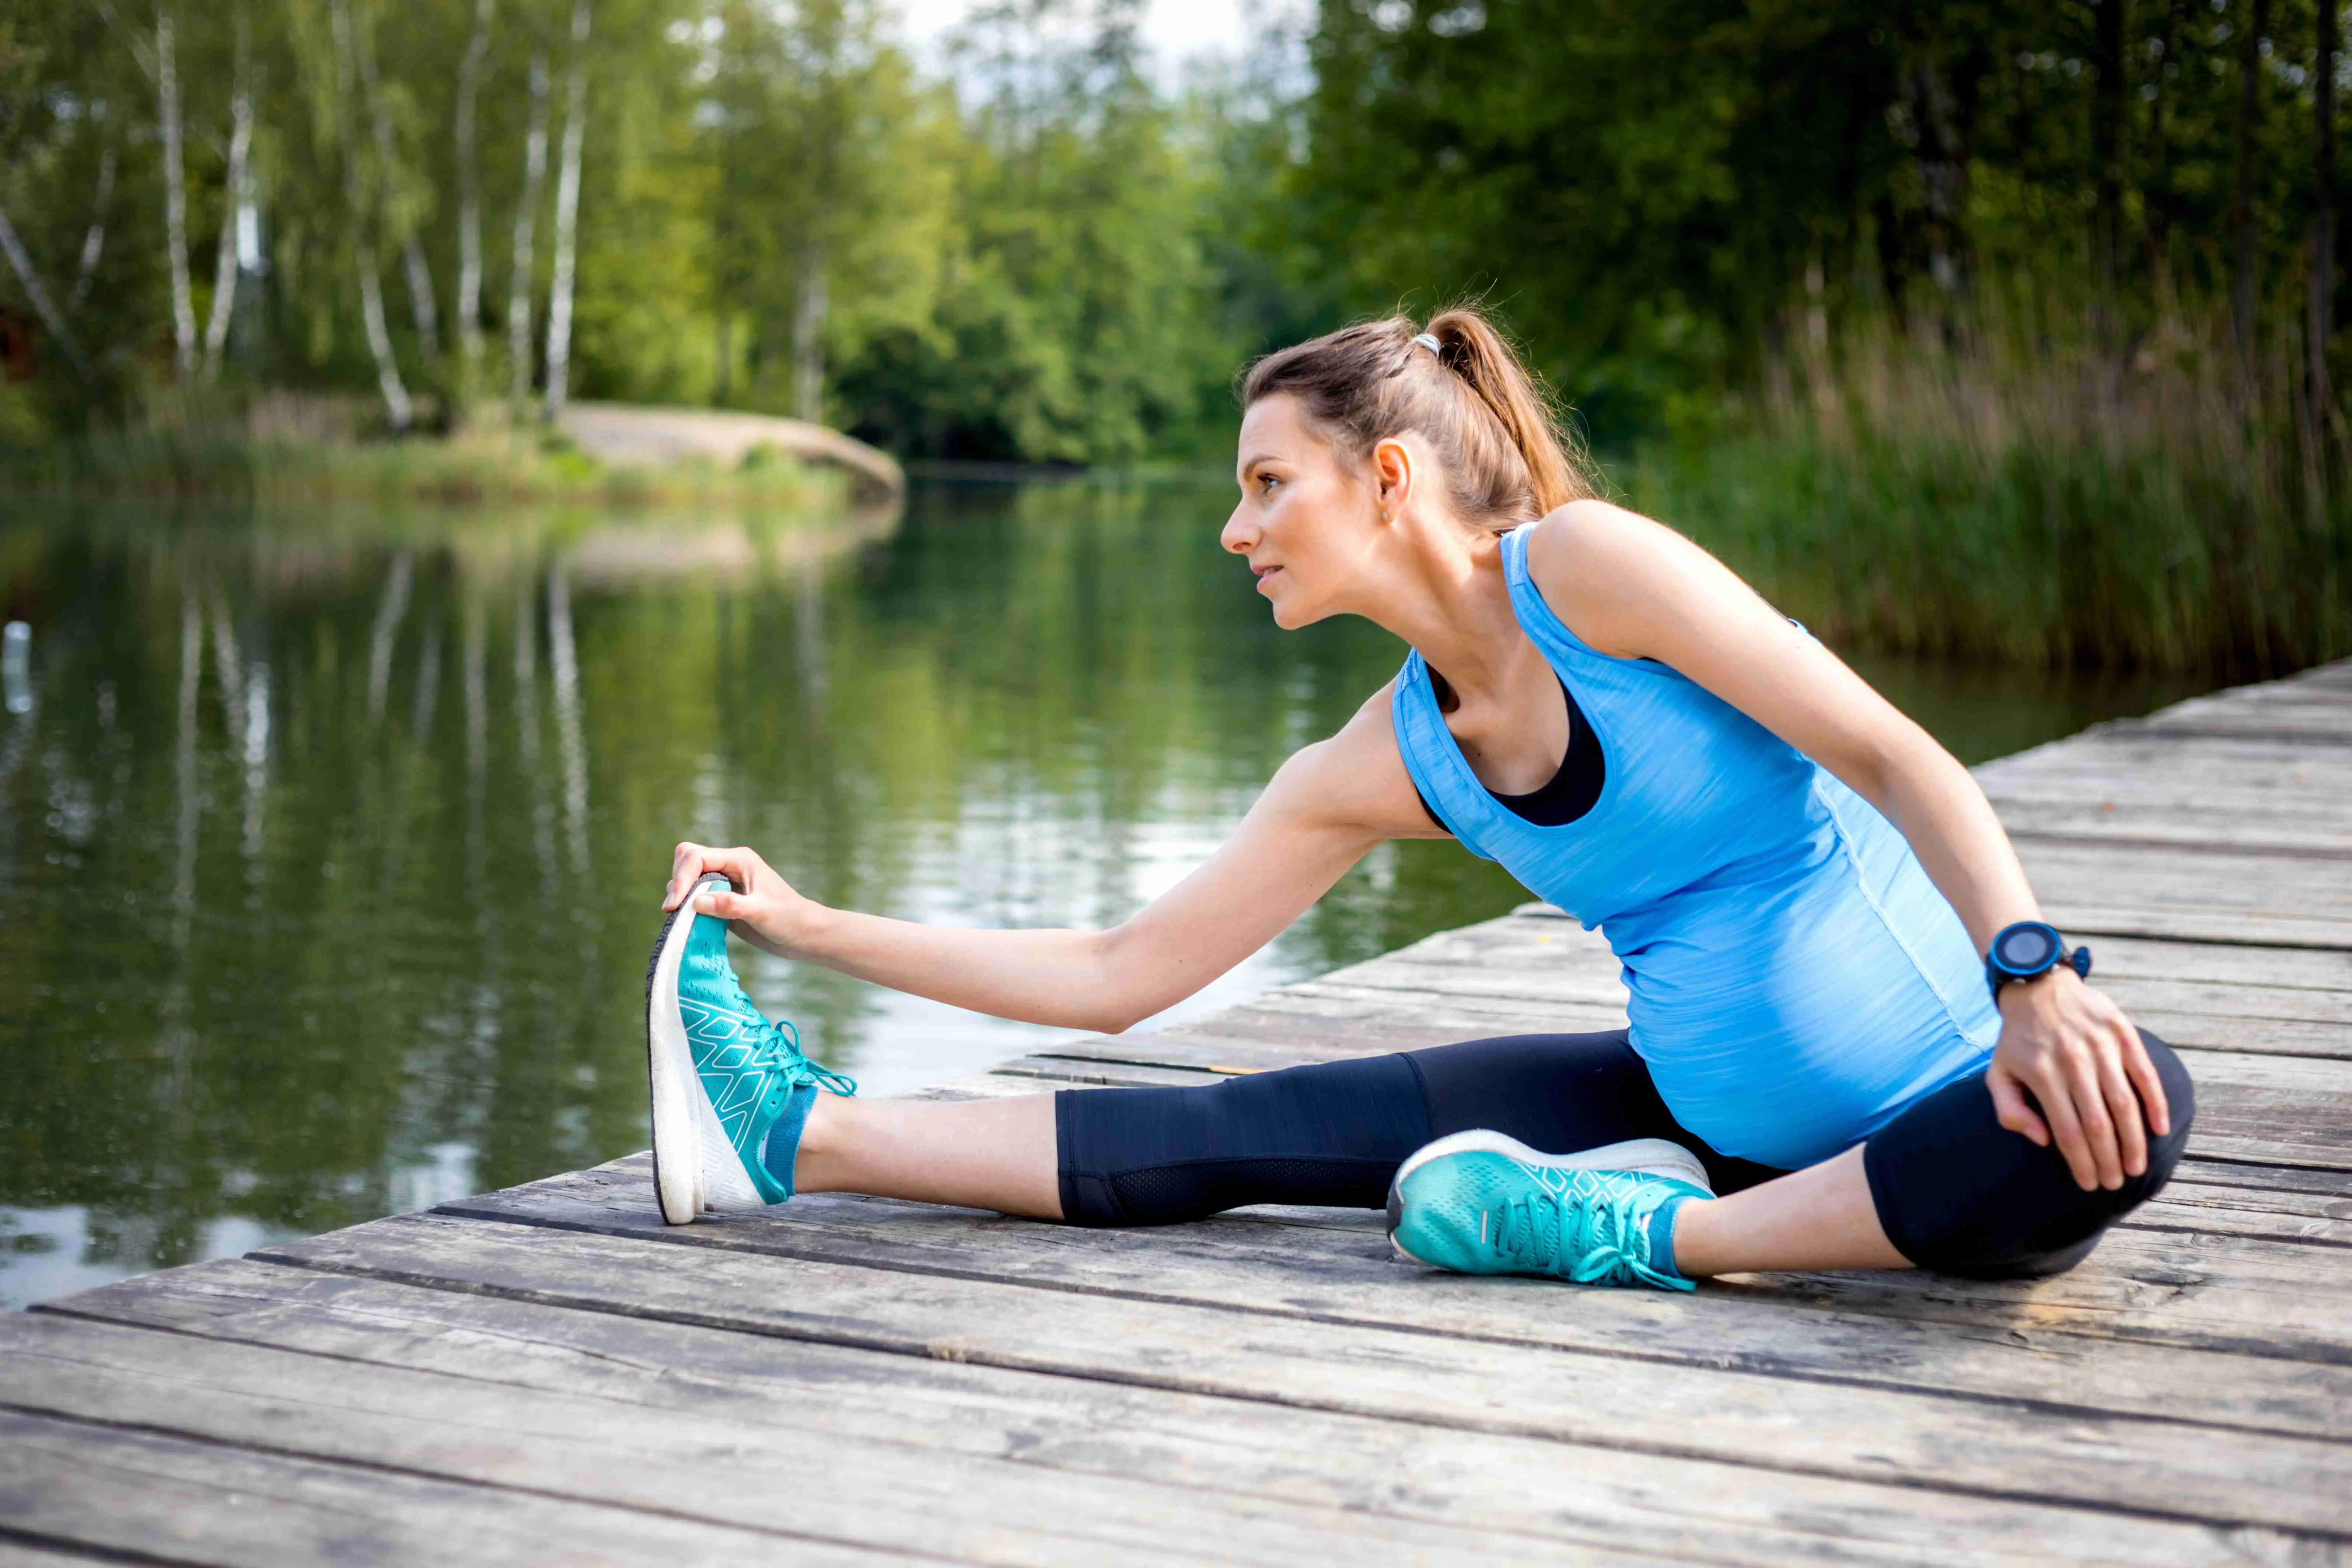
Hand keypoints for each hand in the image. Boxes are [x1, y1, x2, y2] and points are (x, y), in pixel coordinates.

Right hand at [661, 842, 821, 957]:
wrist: (803, 935)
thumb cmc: (789, 919)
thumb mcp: (761, 913)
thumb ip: (730, 906)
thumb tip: (697, 901)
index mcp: (739, 859)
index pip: (697, 857)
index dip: (682, 878)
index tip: (674, 905)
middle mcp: (729, 866)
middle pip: (688, 858)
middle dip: (677, 880)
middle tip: (674, 909)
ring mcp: (724, 882)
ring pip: (688, 876)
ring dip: (680, 893)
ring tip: (680, 916)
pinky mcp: (721, 899)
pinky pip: (694, 894)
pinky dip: (686, 905)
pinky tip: (688, 921)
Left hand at [1986, 967, 2171, 1190]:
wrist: (2038, 986)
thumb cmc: (2018, 1039)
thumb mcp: (1998, 1073)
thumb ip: (2011, 1110)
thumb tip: (2042, 1141)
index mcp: (2042, 1075)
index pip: (2067, 1132)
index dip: (2081, 1163)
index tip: (2090, 1185)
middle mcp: (2073, 1062)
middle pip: (2098, 1123)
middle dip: (2109, 1160)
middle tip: (2116, 1183)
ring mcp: (2100, 1047)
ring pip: (2124, 1104)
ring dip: (2134, 1140)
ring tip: (2136, 1167)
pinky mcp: (2122, 1033)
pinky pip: (2144, 1074)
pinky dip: (2156, 1102)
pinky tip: (2160, 1128)